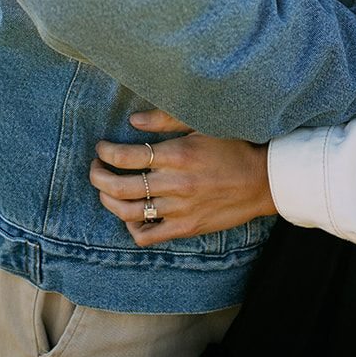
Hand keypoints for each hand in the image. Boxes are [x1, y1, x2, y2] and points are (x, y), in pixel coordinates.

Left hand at [90, 108, 276, 245]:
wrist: (261, 181)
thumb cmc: (231, 146)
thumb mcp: (201, 124)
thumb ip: (165, 120)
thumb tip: (132, 122)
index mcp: (178, 154)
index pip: (126, 157)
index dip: (106, 153)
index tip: (101, 148)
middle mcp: (176, 184)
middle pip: (120, 187)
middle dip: (98, 177)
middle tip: (95, 168)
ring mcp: (180, 210)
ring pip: (129, 213)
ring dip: (109, 201)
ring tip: (106, 190)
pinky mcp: (186, 228)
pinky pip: (148, 236)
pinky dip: (132, 227)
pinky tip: (130, 214)